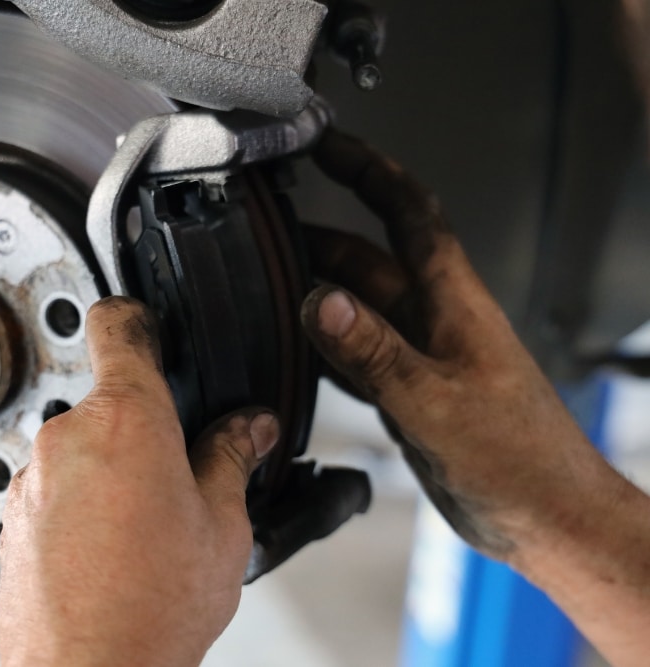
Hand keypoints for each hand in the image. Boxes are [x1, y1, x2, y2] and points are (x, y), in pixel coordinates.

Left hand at [0, 297, 279, 666]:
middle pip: (109, 402)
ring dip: (110, 471)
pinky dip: (80, 504)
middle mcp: (67, 437)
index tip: (150, 326)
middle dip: (144, 429)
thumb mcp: (222, 526)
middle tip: (177, 478)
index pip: (119, 325)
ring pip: (81, 450)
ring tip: (144, 530)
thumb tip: (248, 429)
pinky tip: (109, 550)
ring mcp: (33, 478)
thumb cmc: (152, 608)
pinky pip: (53, 488)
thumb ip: (231, 459)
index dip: (139, 318)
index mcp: (126, 419)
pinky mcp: (13, 516)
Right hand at [302, 127, 649, 664]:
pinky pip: (359, 353)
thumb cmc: (520, 461)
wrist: (549, 519)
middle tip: (268, 229)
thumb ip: (373, 351)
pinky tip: (298, 351)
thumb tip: (320, 300)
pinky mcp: (412, 393)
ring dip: (317, 290)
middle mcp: (436, 320)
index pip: (408, 213)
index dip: (367, 170)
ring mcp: (422, 357)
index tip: (326, 143)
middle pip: (370, 258)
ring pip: (360, 306)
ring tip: (269, 282)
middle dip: (320, 236)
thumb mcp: (435, 402)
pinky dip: (326, 345)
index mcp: (453, 303)